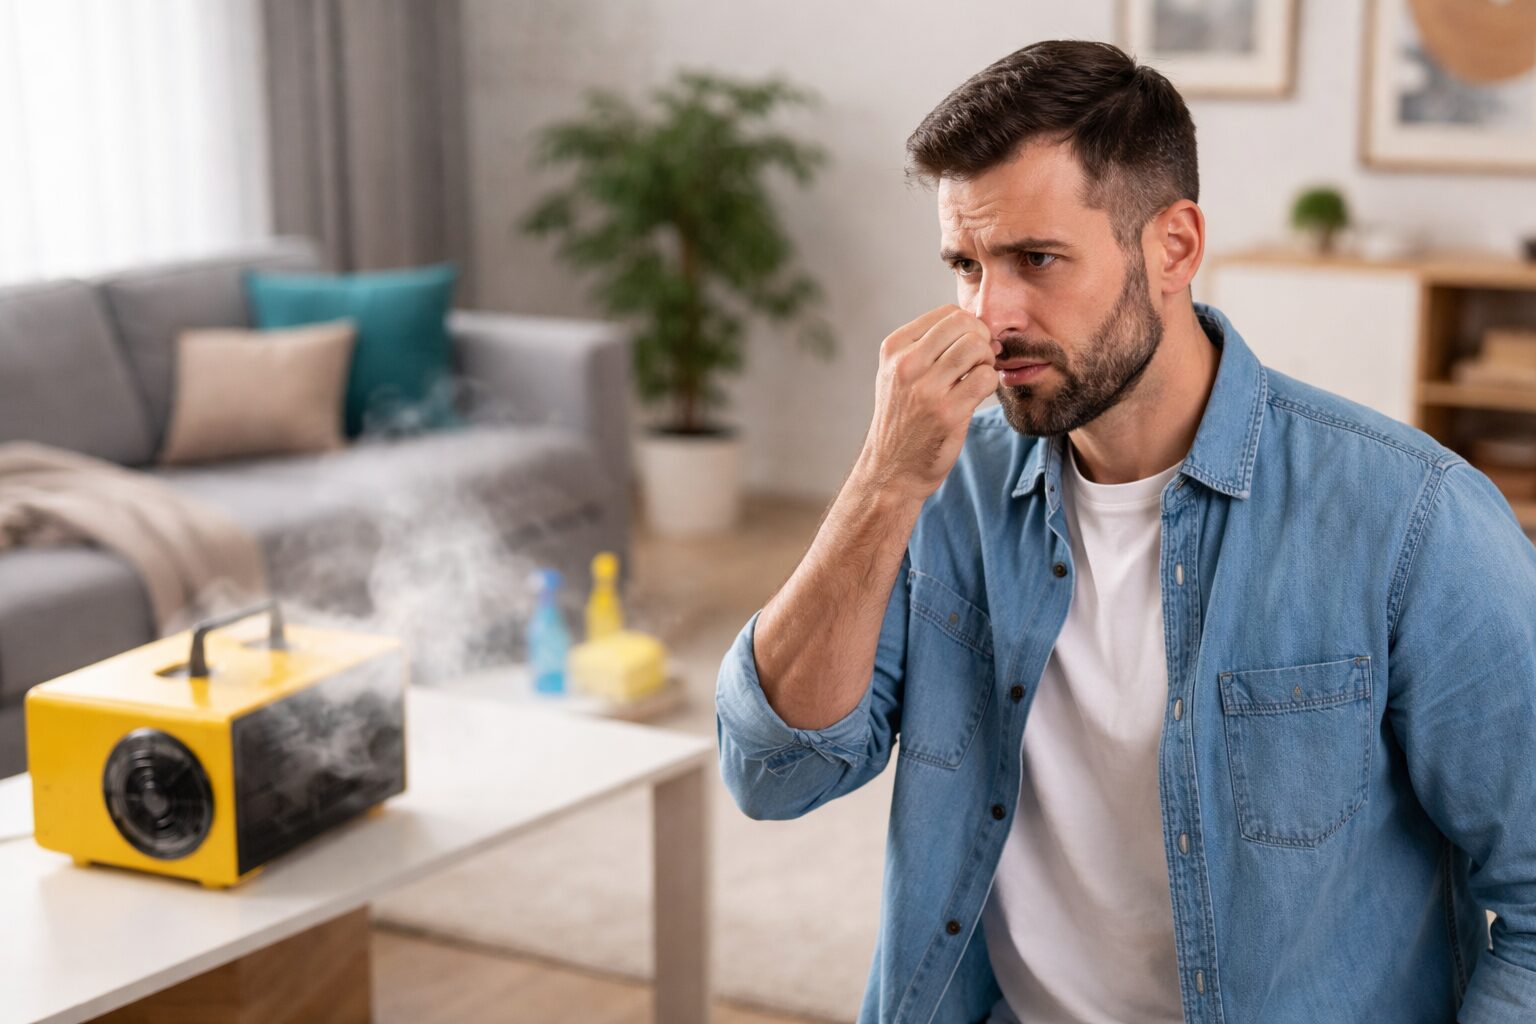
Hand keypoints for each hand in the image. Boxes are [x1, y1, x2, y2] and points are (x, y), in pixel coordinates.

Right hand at [857, 304, 999, 502]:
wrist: (892, 469)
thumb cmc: (903, 419)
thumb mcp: (898, 375)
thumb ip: (928, 347)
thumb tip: (979, 326)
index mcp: (894, 350)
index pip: (947, 314)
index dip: (968, 326)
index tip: (969, 347)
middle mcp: (906, 366)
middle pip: (964, 325)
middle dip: (981, 339)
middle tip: (979, 360)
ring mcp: (926, 390)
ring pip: (976, 347)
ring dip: (987, 360)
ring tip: (977, 376)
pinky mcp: (947, 413)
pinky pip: (985, 378)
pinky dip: (990, 383)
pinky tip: (977, 394)